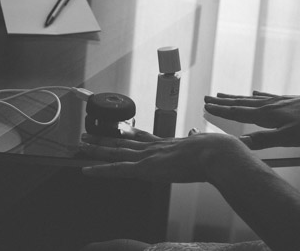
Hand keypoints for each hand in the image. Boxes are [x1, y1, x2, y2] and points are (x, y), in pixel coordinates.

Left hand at [78, 128, 248, 182]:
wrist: (218, 154)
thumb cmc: (218, 152)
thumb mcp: (207, 145)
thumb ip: (200, 141)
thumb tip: (202, 136)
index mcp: (170, 144)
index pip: (145, 137)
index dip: (131, 133)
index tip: (121, 128)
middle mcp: (156, 147)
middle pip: (125, 141)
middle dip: (107, 138)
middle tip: (90, 133)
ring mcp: (149, 157)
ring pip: (116, 151)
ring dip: (97, 148)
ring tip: (81, 144)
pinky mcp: (146, 169)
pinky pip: (117, 170)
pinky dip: (101, 170)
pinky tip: (86, 170)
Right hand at [204, 91, 299, 148]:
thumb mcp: (288, 138)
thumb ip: (264, 141)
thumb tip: (240, 142)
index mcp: (267, 115)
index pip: (239, 112)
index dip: (221, 110)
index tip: (206, 105)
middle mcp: (270, 105)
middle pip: (242, 102)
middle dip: (224, 102)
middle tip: (208, 97)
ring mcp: (280, 101)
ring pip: (253, 98)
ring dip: (237, 97)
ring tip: (225, 94)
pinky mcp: (290, 100)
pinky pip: (268, 96)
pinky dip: (258, 94)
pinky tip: (256, 91)